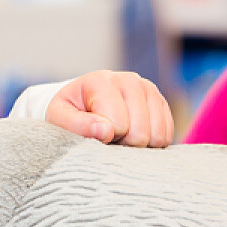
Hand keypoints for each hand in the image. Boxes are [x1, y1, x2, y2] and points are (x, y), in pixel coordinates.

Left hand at [44, 70, 173, 146]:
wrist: (82, 104)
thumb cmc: (69, 114)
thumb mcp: (59, 118)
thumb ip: (76, 125)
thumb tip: (105, 131)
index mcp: (102, 81)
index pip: (118, 126)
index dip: (105, 139)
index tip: (92, 132)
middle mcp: (130, 80)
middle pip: (140, 134)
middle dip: (122, 143)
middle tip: (107, 137)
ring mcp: (149, 89)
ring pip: (157, 137)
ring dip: (138, 146)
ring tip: (119, 135)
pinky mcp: (161, 102)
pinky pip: (167, 135)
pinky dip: (151, 144)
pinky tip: (133, 135)